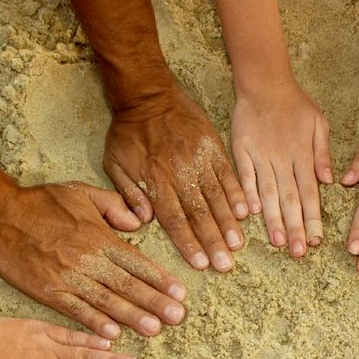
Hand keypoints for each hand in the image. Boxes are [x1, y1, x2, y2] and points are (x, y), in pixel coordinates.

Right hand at [0, 182, 186, 338]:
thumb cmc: (42, 203)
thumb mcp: (82, 192)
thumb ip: (114, 205)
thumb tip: (139, 222)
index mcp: (99, 237)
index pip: (137, 262)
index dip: (160, 279)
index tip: (180, 294)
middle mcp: (87, 259)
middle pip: (127, 283)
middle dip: (154, 301)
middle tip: (177, 317)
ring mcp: (67, 276)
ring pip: (106, 299)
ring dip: (131, 315)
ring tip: (153, 329)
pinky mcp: (48, 291)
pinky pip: (75, 309)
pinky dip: (93, 322)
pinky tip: (111, 335)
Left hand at [105, 88, 247, 271]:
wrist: (147, 92)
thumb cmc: (127, 132)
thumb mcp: (114, 163)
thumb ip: (127, 194)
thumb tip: (143, 221)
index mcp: (156, 181)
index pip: (174, 219)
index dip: (189, 243)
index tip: (201, 264)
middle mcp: (180, 174)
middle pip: (198, 214)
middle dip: (213, 242)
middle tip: (225, 265)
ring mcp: (199, 160)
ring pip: (215, 197)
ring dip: (227, 224)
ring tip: (238, 245)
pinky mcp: (212, 147)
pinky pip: (227, 174)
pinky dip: (237, 194)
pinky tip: (245, 213)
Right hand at [232, 80, 331, 257]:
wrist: (263, 82)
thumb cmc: (295, 104)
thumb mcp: (318, 123)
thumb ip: (322, 152)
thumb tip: (329, 180)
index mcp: (303, 155)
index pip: (310, 192)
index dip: (313, 217)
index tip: (316, 240)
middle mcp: (282, 159)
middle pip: (290, 198)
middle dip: (295, 227)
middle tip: (298, 252)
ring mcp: (261, 156)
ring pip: (268, 192)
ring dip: (273, 218)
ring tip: (278, 241)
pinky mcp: (241, 151)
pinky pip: (245, 176)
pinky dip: (247, 194)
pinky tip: (250, 214)